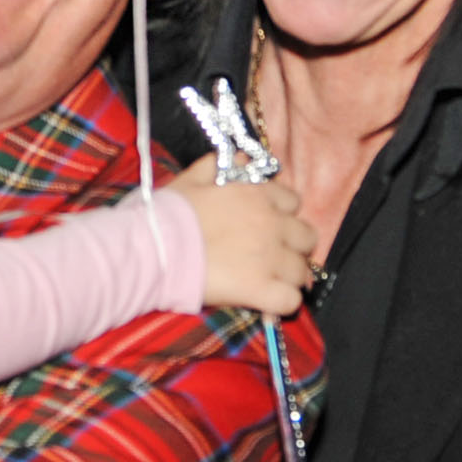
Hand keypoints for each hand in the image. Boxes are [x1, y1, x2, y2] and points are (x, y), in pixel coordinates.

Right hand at [171, 154, 317, 319]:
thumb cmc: (168, 213)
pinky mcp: (261, 290)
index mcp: (257, 196)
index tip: (268, 225)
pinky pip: (290, 301)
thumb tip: (242, 158)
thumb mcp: (192, 177)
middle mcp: (271, 225)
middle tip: (274, 255)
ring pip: (302, 272)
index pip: (293, 203)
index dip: (283, 215)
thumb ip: (220, 164)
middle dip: (295, 246)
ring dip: (288, 277)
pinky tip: (266, 302)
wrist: (154, 249)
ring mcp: (270, 260)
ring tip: (269, 282)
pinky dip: (281, 303)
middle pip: (307, 238)